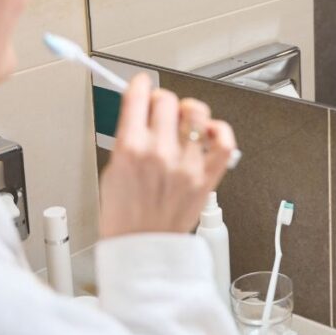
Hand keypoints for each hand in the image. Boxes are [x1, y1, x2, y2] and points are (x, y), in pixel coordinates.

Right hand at [98, 75, 235, 237]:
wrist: (142, 249)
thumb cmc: (124, 217)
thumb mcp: (112, 170)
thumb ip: (127, 138)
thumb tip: (138, 111)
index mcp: (130, 149)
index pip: (138, 97)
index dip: (139, 85)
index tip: (141, 85)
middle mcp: (160, 153)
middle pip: (167, 100)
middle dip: (160, 100)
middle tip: (159, 109)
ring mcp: (187, 165)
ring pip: (197, 113)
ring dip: (188, 112)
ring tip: (183, 121)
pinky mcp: (207, 177)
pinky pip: (224, 142)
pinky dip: (219, 131)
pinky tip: (208, 132)